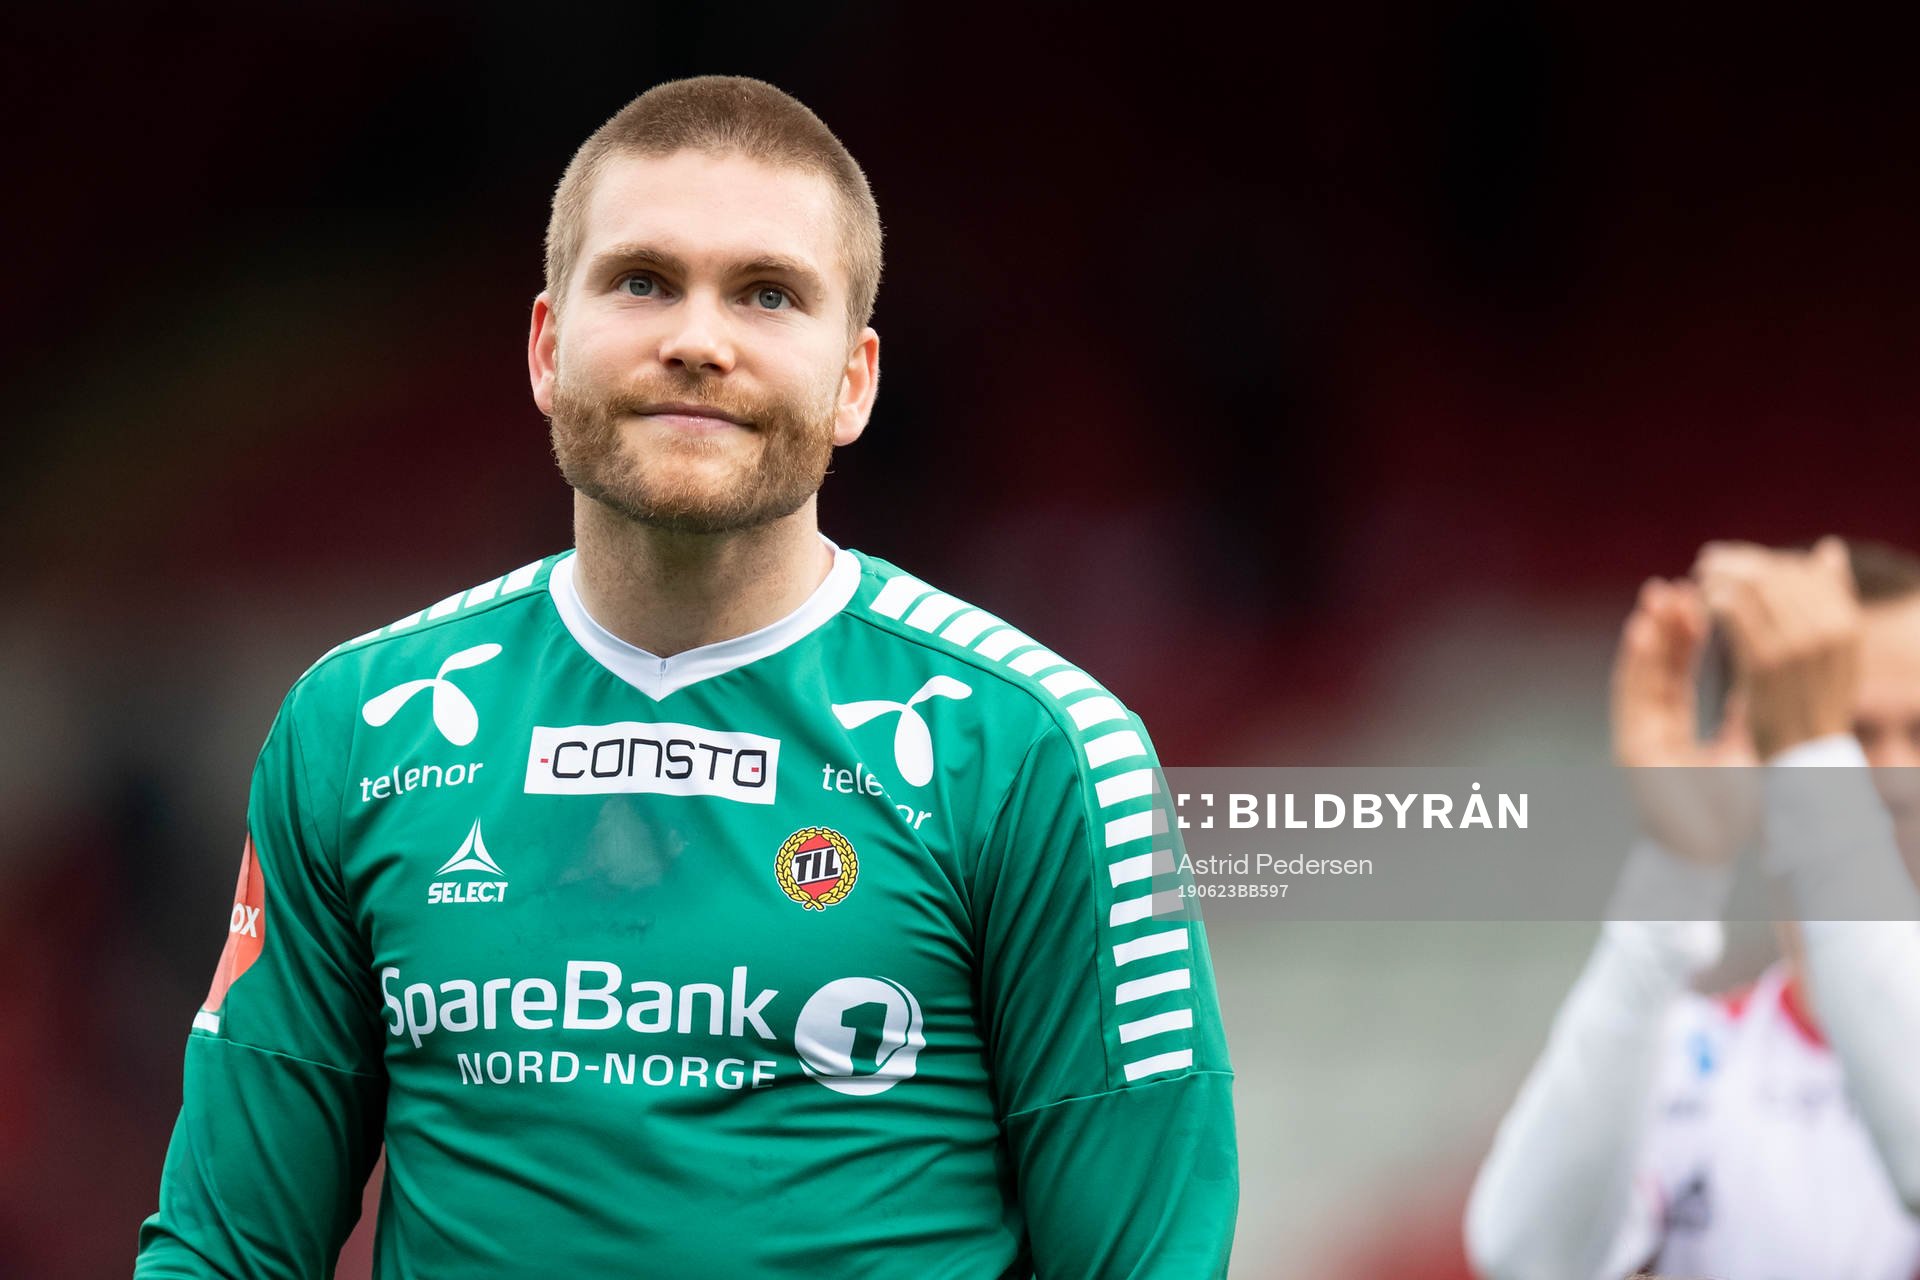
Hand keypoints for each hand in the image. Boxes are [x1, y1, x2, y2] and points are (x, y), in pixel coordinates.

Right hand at [1612, 576, 1758, 863]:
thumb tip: (1750, 676)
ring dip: (1647, 634)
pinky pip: (1629, 695)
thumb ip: (1738, 713)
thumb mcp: (1742, 749)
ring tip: (1656, 596)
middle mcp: (1650, 730)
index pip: (1677, 675)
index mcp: (1674, 731)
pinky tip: (1642, 630)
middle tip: (1673, 585)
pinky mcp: (1629, 746)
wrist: (1709, 854)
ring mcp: (1637, 737)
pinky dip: (1635, 662)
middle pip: (1656, 669)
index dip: (1684, 639)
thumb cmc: (1727, 812)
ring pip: (1640, 675)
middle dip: (1665, 627)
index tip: (1694, 602)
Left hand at [1693, 536, 1859, 760]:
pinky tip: (1700, 603)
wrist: (1806, 755)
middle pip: (1776, 574)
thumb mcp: (1835, 649)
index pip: (1803, 571)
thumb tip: (1828, 548)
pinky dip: (1714, 601)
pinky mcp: (1765, 663)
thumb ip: (1831, 598)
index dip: (1767, 560)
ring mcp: (1798, 645)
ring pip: (1753, 588)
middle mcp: (1828, 629)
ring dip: (1721, 576)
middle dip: (1738, 562)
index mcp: (1847, 622)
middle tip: (1708, 560)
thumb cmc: (1815, 700)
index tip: (1738, 559)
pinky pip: (1735, 615)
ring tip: (1701, 577)